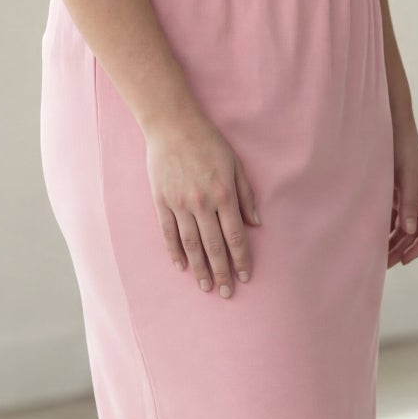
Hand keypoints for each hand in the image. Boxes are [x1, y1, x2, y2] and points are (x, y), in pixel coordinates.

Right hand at [144, 107, 259, 298]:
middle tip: (226, 292)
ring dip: (200, 268)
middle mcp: (201, 204)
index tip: (245, 276)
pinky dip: (174, 252)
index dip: (241, 259)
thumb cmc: (208, 143)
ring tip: (205, 286)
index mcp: (223, 195)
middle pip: (214, 246)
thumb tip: (256, 224)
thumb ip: (246, 196)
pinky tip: (181, 266)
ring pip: (191, 245)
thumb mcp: (236, 165)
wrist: (172, 126)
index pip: (235, 236)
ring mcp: (179, 204)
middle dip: (222, 272)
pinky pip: (168, 233)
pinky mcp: (161, 202)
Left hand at [388, 113, 417, 266]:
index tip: (405, 260)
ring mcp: (409, 199)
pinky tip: (373, 238)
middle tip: (386, 264)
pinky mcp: (396, 195)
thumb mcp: (407, 177)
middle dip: (403, 249)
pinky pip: (393, 218)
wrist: (392, 130)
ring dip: (393, 242)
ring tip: (379, 256)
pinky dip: (385, 229)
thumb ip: (408, 204)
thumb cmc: (404, 150)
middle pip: (416, 233)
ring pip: (404, 228)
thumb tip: (410, 231)